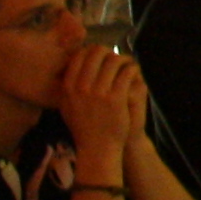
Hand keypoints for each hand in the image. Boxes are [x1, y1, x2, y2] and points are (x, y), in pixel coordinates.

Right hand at [58, 43, 146, 170]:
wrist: (98, 148)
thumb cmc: (83, 128)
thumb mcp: (67, 106)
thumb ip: (67, 86)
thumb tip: (71, 62)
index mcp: (68, 87)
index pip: (80, 55)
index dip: (92, 51)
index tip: (101, 55)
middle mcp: (82, 87)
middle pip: (97, 53)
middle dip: (109, 52)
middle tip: (116, 59)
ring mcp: (99, 92)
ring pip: (114, 60)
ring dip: (123, 59)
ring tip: (127, 64)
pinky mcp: (116, 98)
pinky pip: (127, 72)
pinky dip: (132, 69)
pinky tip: (134, 73)